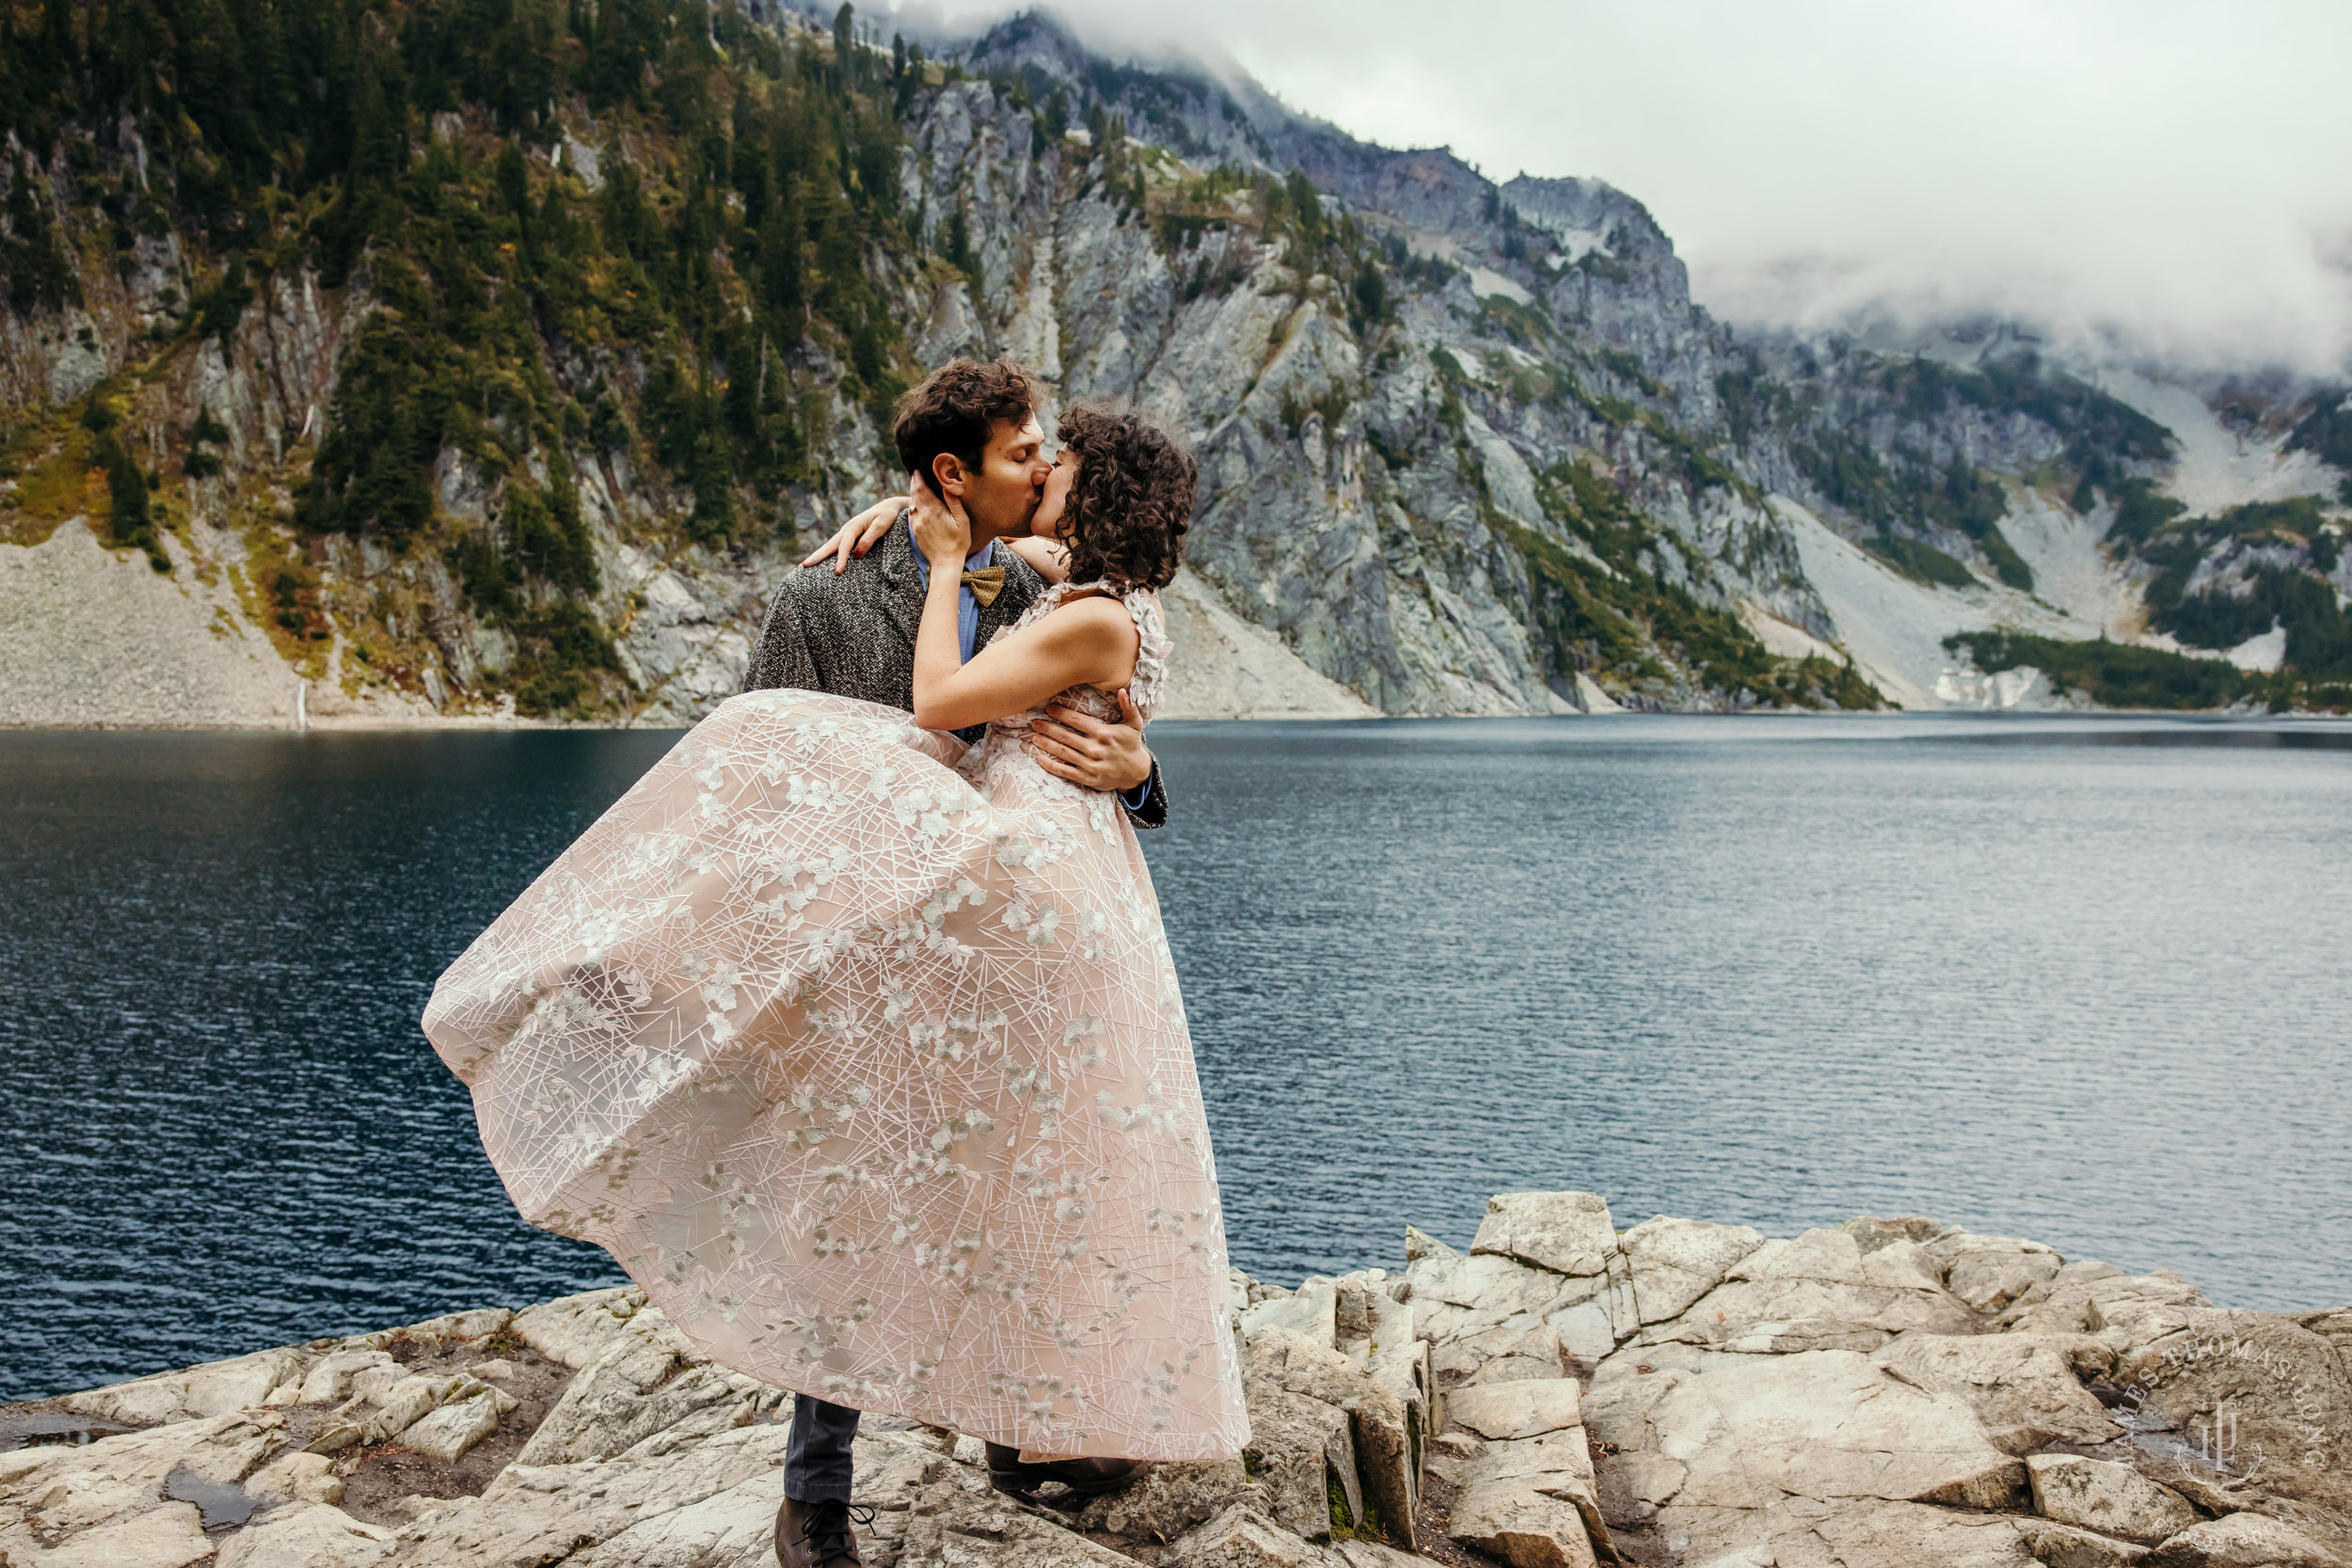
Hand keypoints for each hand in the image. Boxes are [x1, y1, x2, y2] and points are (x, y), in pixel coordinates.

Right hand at [800, 486, 910, 572]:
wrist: (889, 507)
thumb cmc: (887, 516)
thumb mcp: (881, 526)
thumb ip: (869, 539)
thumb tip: (856, 555)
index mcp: (854, 526)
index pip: (845, 546)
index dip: (841, 559)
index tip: (837, 572)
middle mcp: (847, 529)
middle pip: (829, 545)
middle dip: (816, 556)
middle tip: (803, 566)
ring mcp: (846, 533)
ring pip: (829, 546)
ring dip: (817, 555)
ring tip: (804, 565)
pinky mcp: (849, 537)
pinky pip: (835, 547)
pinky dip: (826, 554)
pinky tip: (820, 561)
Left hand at [909, 479, 971, 568]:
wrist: (945, 562)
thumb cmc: (958, 542)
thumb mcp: (962, 521)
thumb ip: (954, 502)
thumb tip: (947, 485)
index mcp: (934, 510)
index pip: (921, 489)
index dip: (918, 478)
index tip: (918, 470)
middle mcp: (922, 515)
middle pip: (914, 493)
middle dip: (914, 482)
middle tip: (916, 473)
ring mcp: (917, 523)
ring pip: (911, 503)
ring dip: (912, 492)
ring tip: (915, 484)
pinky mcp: (915, 530)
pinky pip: (911, 513)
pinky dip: (912, 504)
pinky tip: (915, 502)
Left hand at [1027, 690, 1151, 793]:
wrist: (1136, 773)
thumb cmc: (1132, 744)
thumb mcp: (1134, 723)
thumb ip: (1128, 706)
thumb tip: (1122, 690)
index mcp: (1104, 733)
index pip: (1077, 721)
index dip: (1061, 713)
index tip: (1049, 708)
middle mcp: (1096, 749)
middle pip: (1065, 736)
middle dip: (1047, 728)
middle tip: (1034, 722)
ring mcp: (1090, 765)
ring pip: (1062, 752)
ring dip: (1046, 744)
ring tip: (1034, 737)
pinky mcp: (1088, 778)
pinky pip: (1065, 771)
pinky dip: (1051, 766)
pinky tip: (1040, 758)